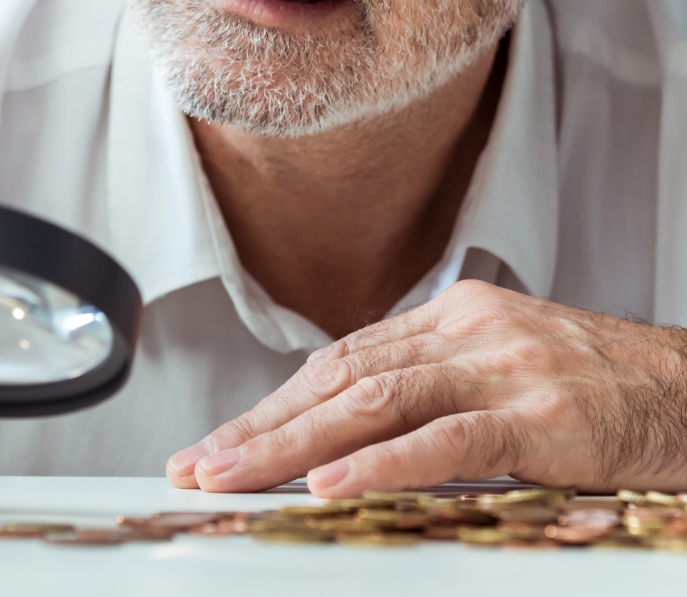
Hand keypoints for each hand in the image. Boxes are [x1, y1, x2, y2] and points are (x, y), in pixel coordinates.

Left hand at [166, 280, 686, 495]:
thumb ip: (433, 388)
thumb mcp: (503, 369)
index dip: (274, 403)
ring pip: (377, 400)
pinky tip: (333, 483)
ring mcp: (502, 366)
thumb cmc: (600, 387)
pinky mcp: (539, 412)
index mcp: (452, 317)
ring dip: (295, 443)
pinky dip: (383, 462)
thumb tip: (353, 428)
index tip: (223, 440)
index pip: (341, 360)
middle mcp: (467, 330)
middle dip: (263, 425)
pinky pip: (448, 438)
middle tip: (201, 463)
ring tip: (236, 477)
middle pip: (342, 376)